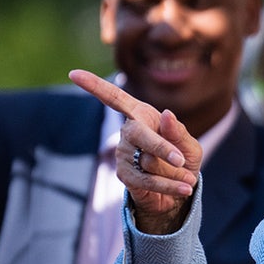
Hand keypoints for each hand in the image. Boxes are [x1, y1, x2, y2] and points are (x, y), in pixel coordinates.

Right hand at [69, 69, 202, 233]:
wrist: (179, 190)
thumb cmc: (183, 160)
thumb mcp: (189, 145)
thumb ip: (179, 132)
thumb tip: (167, 113)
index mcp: (143, 115)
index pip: (116, 98)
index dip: (96, 86)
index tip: (73, 73)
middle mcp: (129, 132)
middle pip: (137, 133)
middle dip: (160, 147)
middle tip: (181, 160)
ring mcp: (123, 154)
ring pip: (148, 161)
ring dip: (173, 172)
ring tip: (187, 177)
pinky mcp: (124, 175)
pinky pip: (147, 180)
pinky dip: (169, 185)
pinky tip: (184, 188)